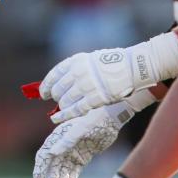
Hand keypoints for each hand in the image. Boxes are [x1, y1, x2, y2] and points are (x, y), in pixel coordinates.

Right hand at [33, 90, 154, 177]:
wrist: (111, 117)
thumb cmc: (95, 118)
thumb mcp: (82, 128)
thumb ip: (67, 140)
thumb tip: (52, 152)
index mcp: (59, 136)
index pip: (45, 153)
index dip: (40, 166)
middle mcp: (63, 144)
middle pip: (53, 164)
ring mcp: (72, 151)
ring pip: (63, 169)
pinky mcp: (82, 156)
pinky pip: (73, 170)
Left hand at [40, 32, 177, 123]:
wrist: (133, 67)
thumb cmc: (113, 63)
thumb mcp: (90, 60)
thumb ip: (75, 70)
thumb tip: (59, 84)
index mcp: (76, 61)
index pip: (54, 74)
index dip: (47, 85)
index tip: (44, 93)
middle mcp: (78, 73)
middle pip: (59, 89)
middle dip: (56, 97)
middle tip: (57, 101)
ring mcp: (86, 86)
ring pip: (65, 101)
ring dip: (62, 107)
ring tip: (61, 110)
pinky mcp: (95, 99)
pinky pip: (76, 110)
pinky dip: (65, 115)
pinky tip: (59, 118)